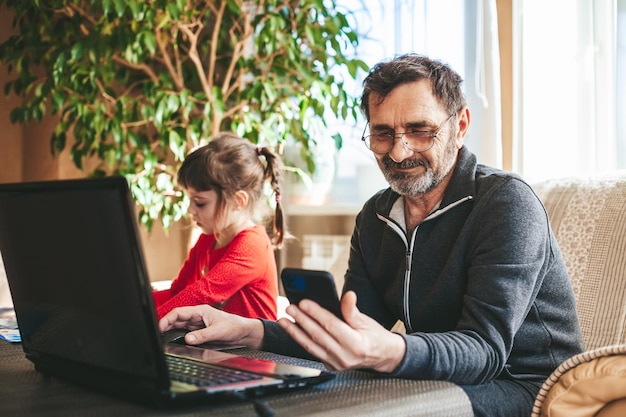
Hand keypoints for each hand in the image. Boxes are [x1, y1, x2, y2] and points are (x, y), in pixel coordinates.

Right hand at [158, 304, 263, 349]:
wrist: (244, 333)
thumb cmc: (234, 326)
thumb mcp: (218, 331)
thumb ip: (202, 335)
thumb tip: (188, 339)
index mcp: (200, 311)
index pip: (178, 313)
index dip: (166, 319)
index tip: (159, 327)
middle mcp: (197, 317)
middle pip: (176, 320)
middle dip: (165, 326)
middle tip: (156, 335)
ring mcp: (197, 325)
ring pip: (179, 327)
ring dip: (170, 332)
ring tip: (161, 339)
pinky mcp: (199, 333)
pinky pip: (185, 334)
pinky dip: (177, 338)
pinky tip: (172, 342)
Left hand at [278, 291, 405, 372]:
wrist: (382, 356)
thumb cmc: (374, 337)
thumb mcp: (367, 321)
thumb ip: (352, 310)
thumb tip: (347, 295)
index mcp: (356, 344)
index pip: (331, 326)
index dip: (316, 313)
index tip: (304, 302)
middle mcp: (345, 357)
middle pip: (318, 335)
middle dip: (301, 320)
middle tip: (290, 308)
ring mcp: (337, 364)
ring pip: (311, 346)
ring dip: (295, 332)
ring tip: (283, 320)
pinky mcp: (331, 366)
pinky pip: (313, 352)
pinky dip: (302, 341)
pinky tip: (293, 331)